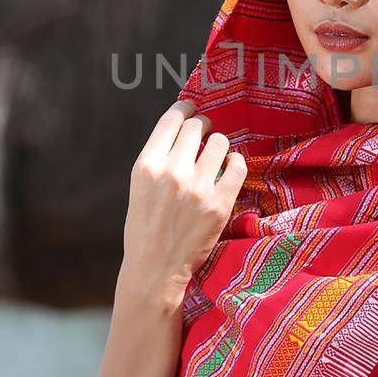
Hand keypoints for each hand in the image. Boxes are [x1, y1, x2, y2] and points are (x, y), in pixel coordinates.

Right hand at [121, 98, 247, 305]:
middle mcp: (172, 172)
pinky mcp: (219, 203)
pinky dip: (235, 162)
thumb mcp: (140, 187)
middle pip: (196, 127)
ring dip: (218, 144)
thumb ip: (159, 158)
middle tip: (205, 133)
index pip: (171, 120)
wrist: (155, 269)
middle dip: (202, 125)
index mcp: (147, 166)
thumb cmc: (145, 228)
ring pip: (219, 142)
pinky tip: (229, 167)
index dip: (184, 108)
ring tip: (215, 155)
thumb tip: (184, 128)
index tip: (191, 108)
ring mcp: (198, 187)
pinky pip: (237, 166)